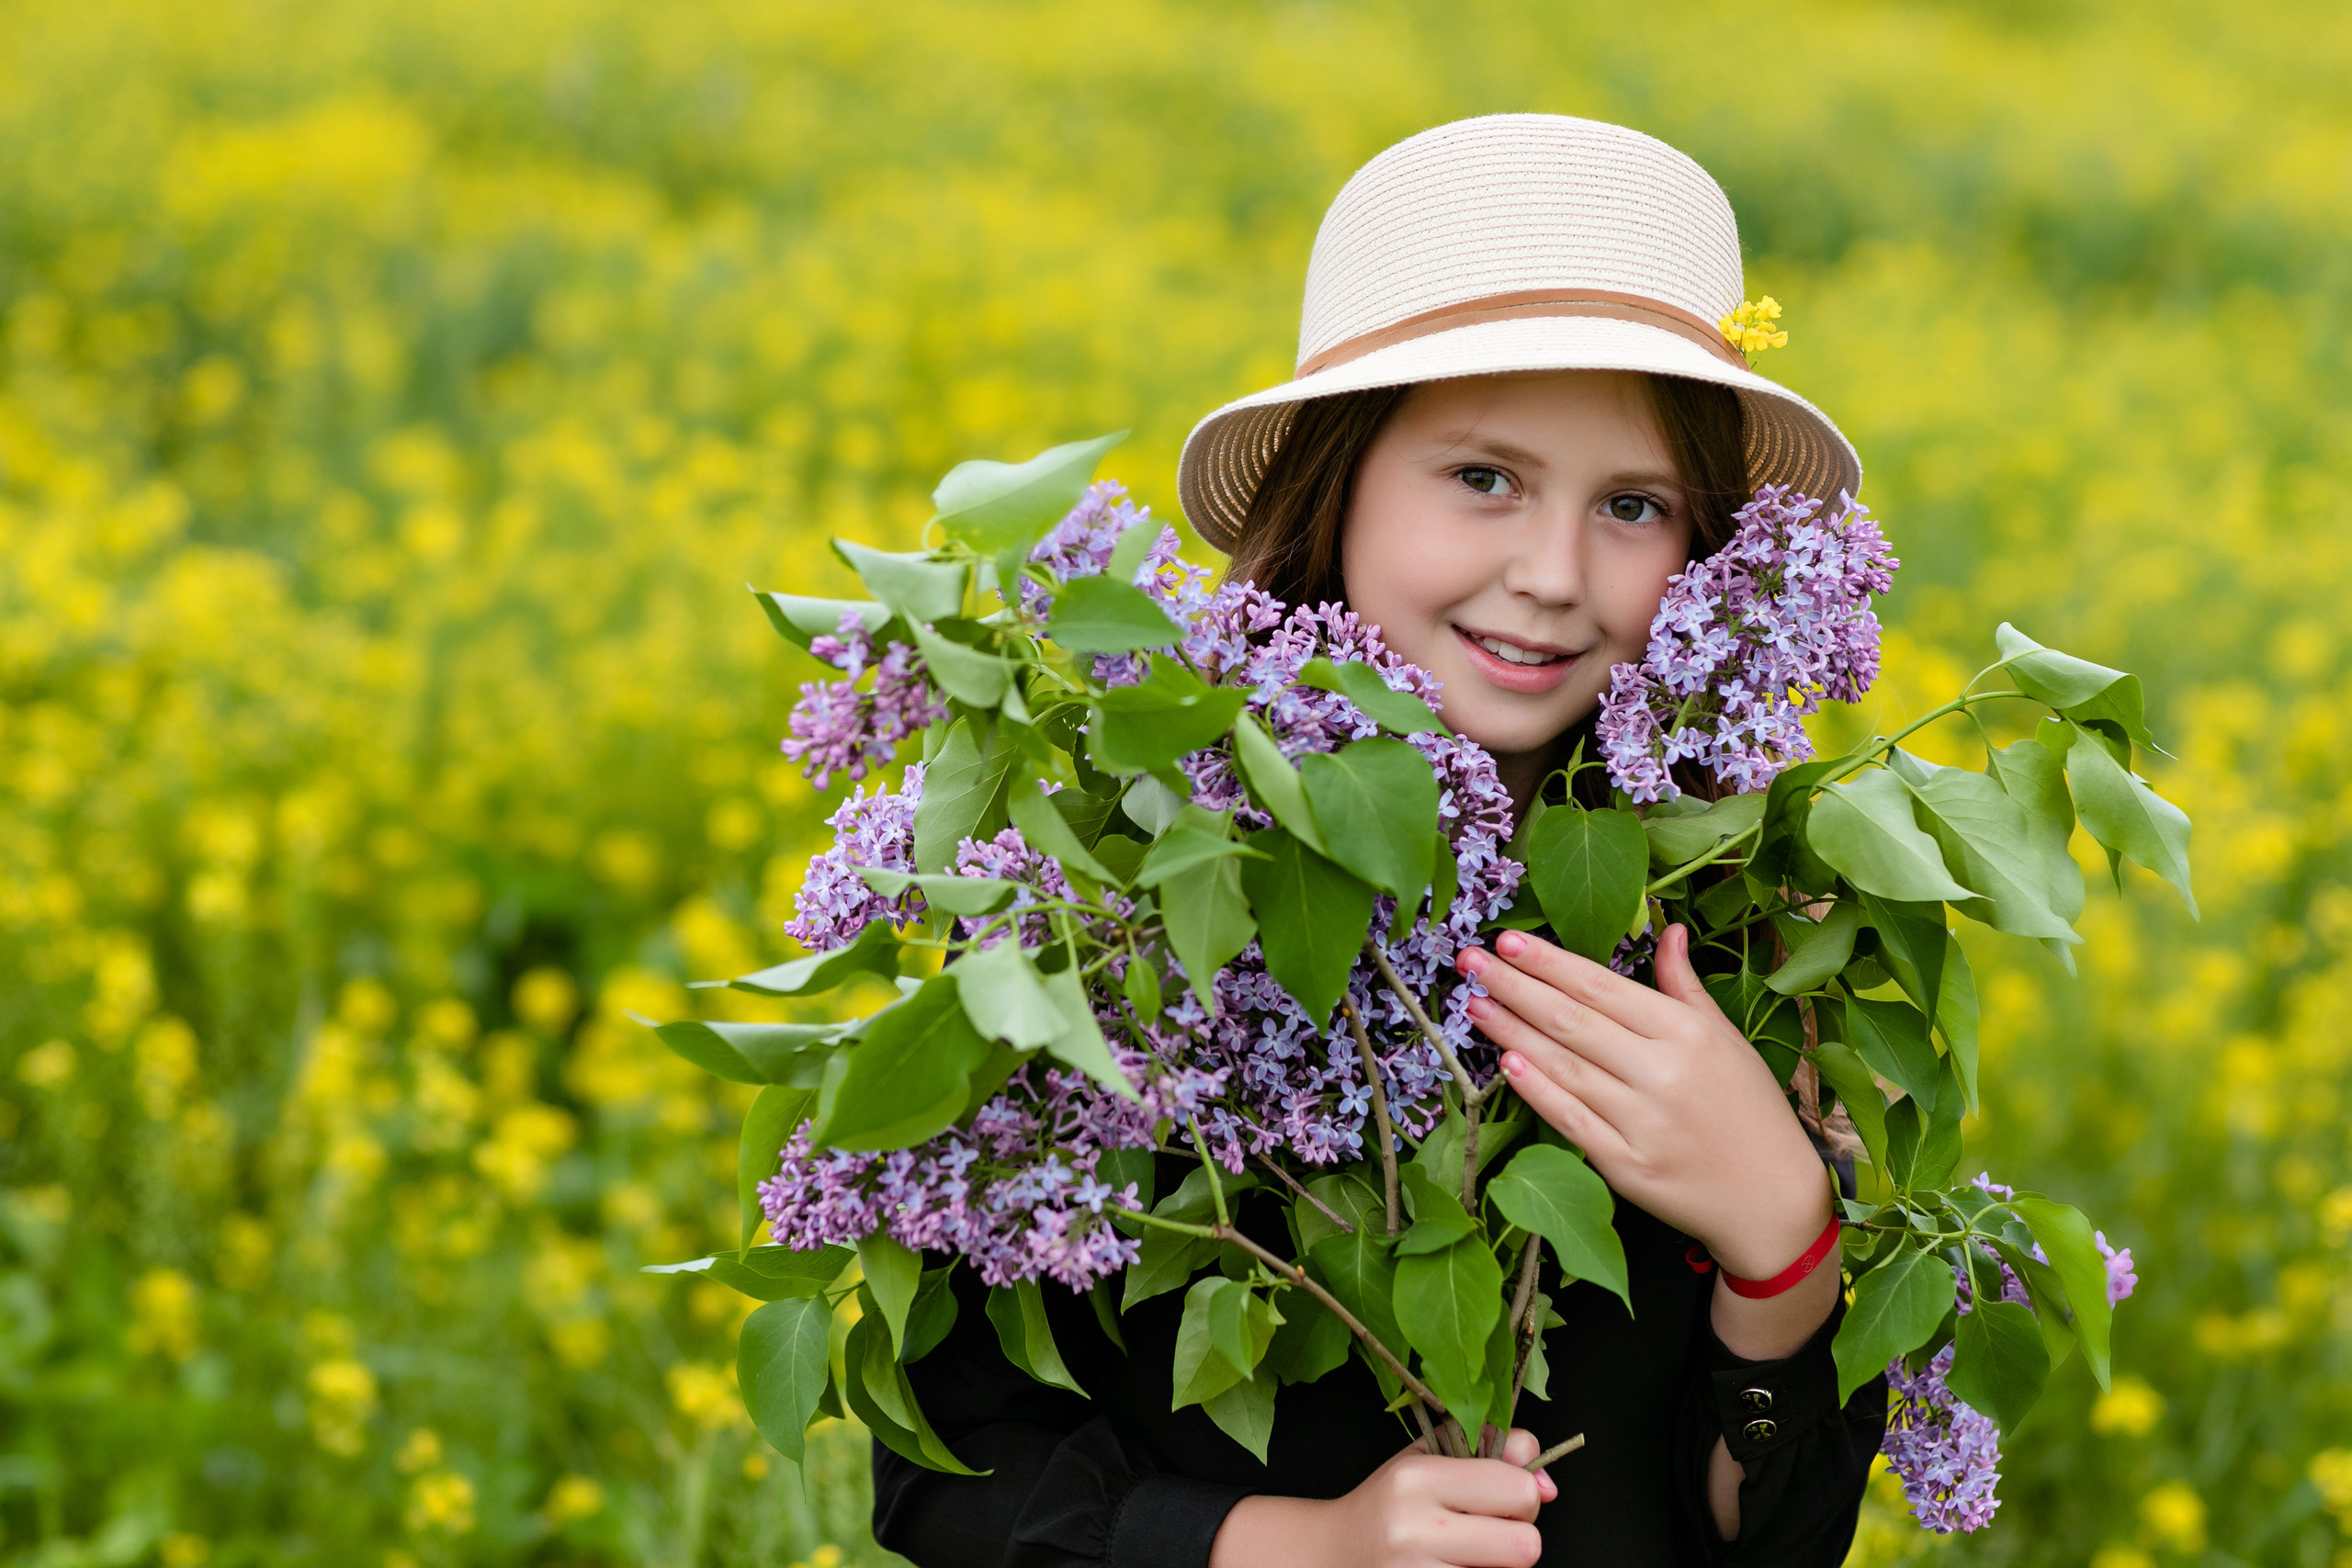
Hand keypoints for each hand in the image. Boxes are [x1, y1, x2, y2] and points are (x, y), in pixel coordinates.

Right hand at [1208, 1429, 1556, 1567]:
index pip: (1518, 1490)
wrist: (1332, 1553)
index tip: (1503, 1497)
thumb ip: (1491, 1449)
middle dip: (1518, 1537)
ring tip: (1465, 1549)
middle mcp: (1414, 1528)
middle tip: (1489, 1529)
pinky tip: (1451, 1567)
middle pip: (1525, 1545)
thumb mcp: (1430, 1456)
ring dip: (1497, 1563)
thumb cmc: (1389, 1503)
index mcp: (1418, 1477)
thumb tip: (1547, 1483)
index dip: (1523, 1495)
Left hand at [1457, 925, 1830, 1280]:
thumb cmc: (1749, 1111)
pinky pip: (1571, 1120)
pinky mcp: (1626, 1167)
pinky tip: (1506, 1065)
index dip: (1550, 963)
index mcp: (1686, 1034)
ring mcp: (1641, 1122)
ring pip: (1564, 1066)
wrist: (1772, 1199)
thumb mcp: (1726, 1039)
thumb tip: (1668, 930)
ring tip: (1474, 1005)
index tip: (1508, 940)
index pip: (1602, 987)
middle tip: (1469, 961)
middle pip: (1573, 1021)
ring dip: (1512, 1033)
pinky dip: (1537, 1092)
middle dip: (1515, 986)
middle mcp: (1661, 1073)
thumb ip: (1686, 986)